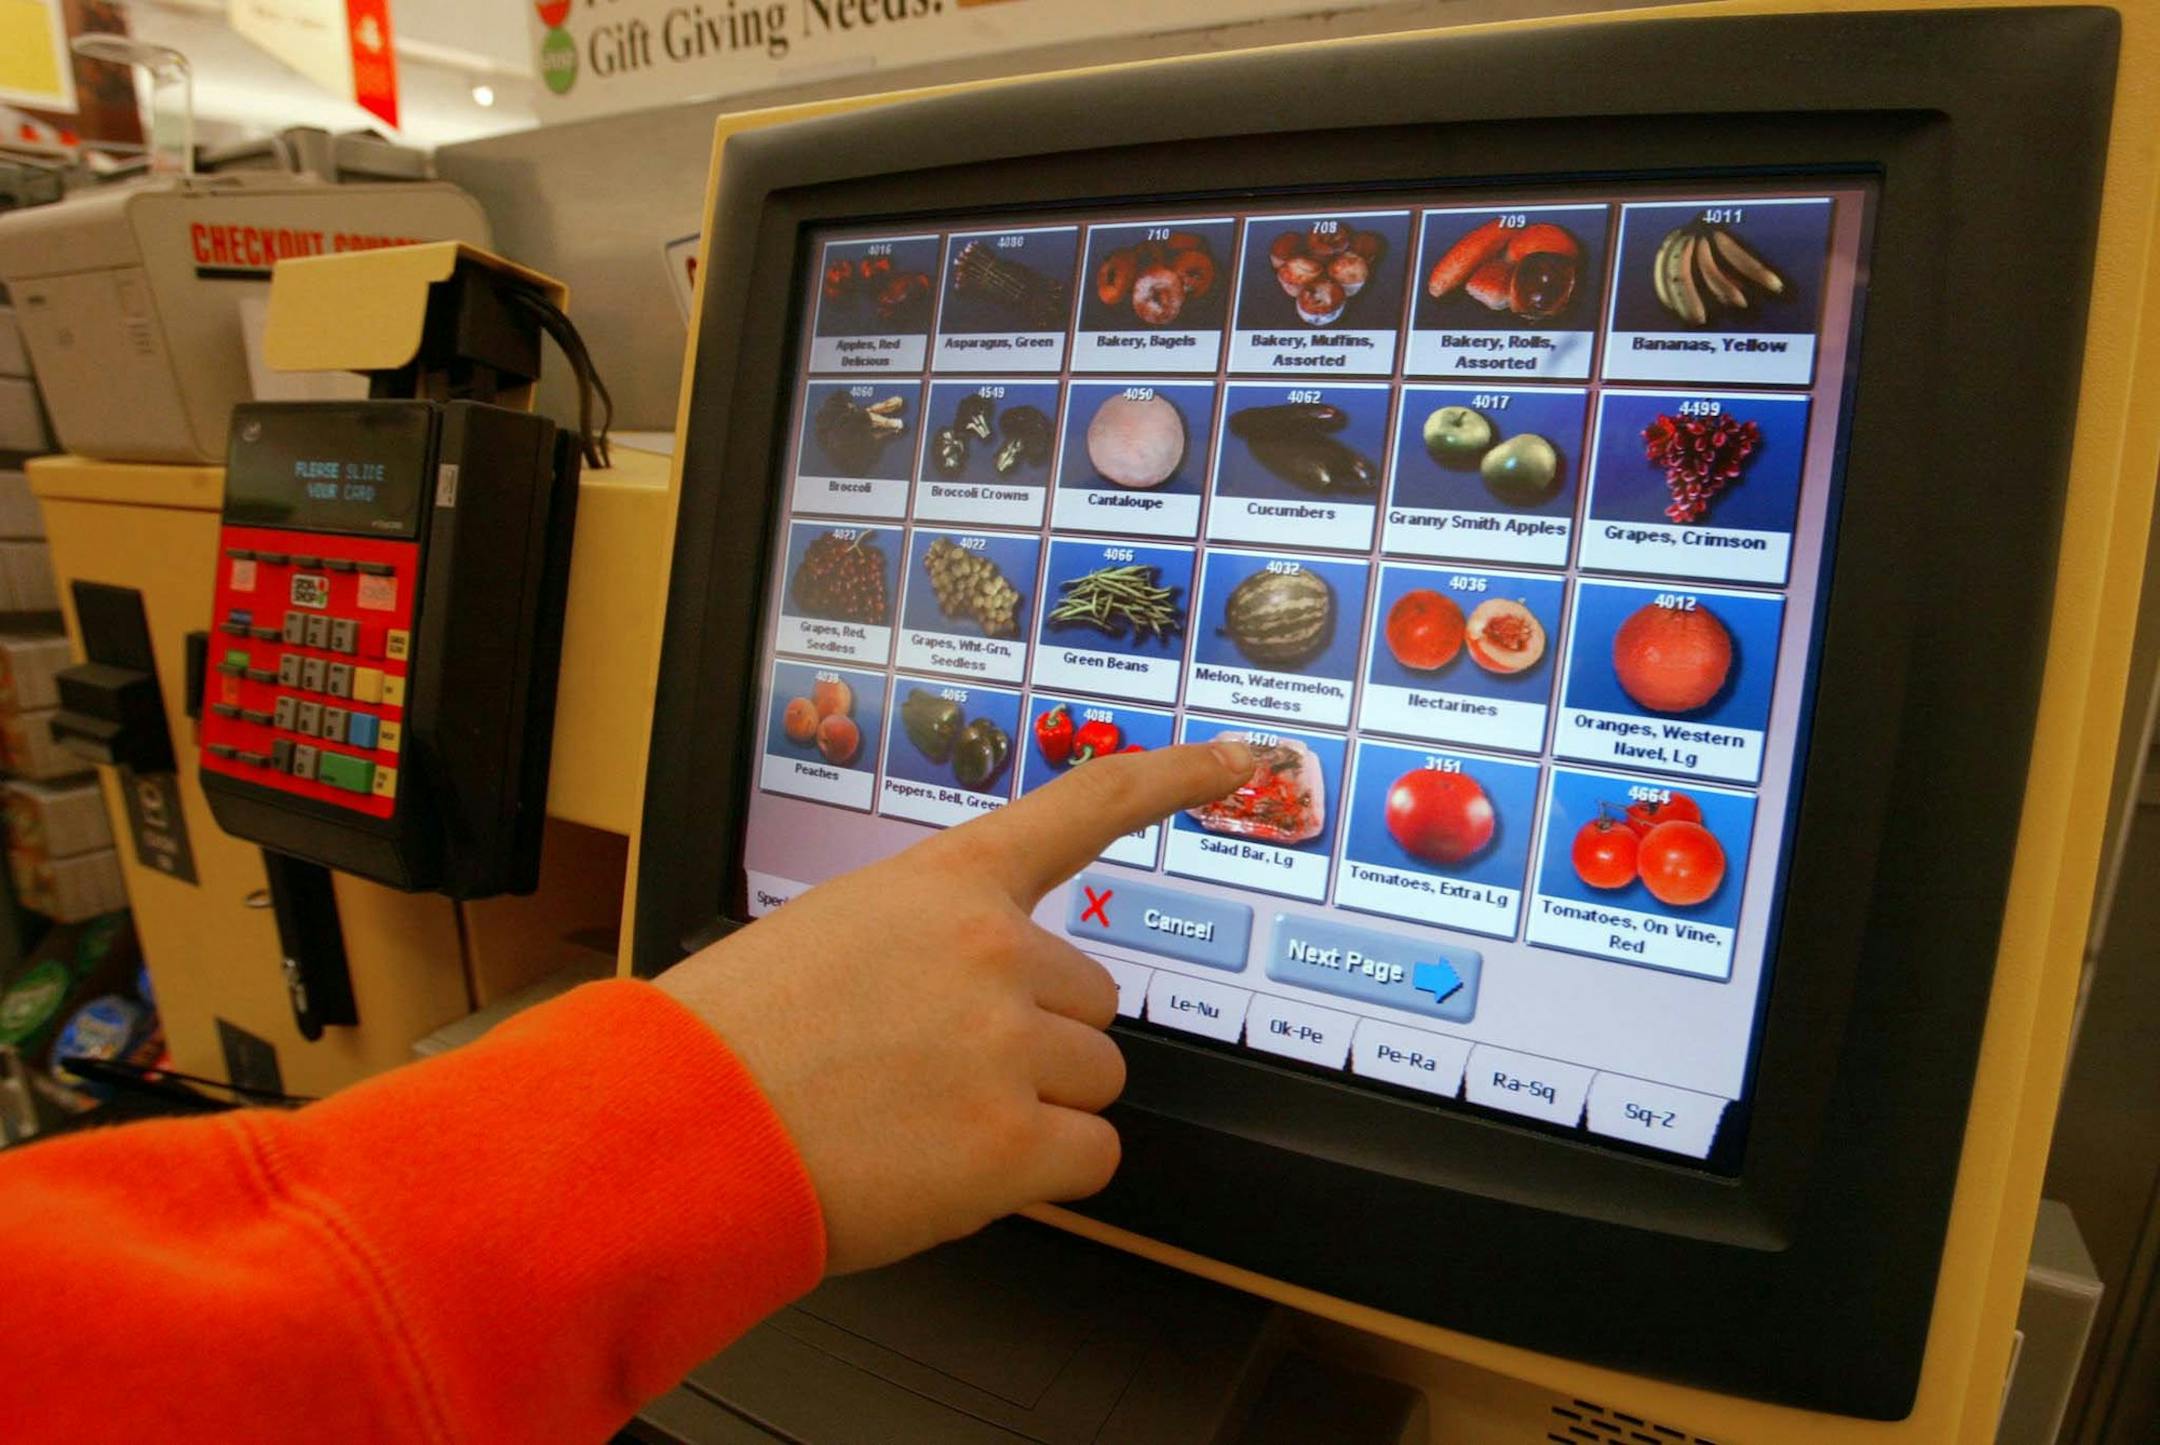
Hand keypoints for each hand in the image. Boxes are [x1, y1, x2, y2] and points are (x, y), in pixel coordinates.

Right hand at [655, 738, 1254, 1274]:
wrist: (679, 1127)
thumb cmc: (732, 1040)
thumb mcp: (833, 936)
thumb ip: (930, 946)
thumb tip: (988, 998)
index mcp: (945, 883)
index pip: (1085, 806)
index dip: (1175, 778)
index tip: (1241, 758)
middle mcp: (994, 949)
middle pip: (1093, 1002)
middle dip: (1038, 1041)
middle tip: (939, 1071)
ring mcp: (1009, 1044)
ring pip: (1094, 1082)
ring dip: (1034, 1111)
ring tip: (928, 1120)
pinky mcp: (1013, 1144)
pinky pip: (1092, 1159)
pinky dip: (1042, 1176)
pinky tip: (956, 1169)